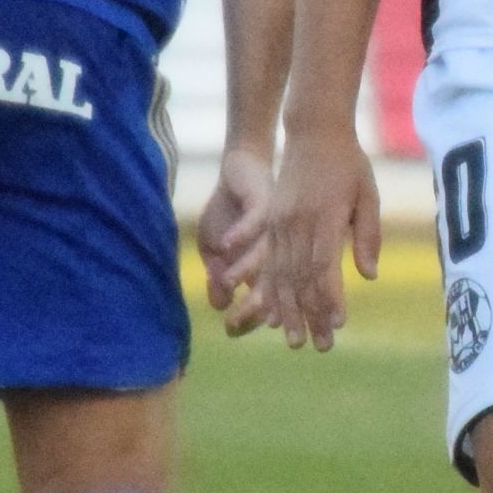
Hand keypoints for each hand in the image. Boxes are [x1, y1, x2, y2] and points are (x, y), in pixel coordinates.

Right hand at [195, 141, 276, 335]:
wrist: (245, 164)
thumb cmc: (232, 209)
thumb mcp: (215, 244)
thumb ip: (218, 274)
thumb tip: (219, 304)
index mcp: (271, 262)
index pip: (265, 296)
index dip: (250, 313)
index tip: (230, 328)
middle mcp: (277, 247)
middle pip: (270, 282)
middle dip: (253, 304)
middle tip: (233, 321)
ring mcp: (274, 226)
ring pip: (265, 254)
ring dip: (245, 269)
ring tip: (226, 281)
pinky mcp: (267, 203)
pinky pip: (256, 221)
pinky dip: (240, 233)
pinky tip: (224, 246)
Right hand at [253, 125, 380, 350]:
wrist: (313, 131)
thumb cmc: (348, 164)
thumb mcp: (367, 195)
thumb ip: (368, 235)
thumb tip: (369, 276)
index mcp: (324, 216)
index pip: (325, 266)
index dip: (330, 298)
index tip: (338, 324)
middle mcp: (297, 222)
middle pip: (301, 277)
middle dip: (310, 315)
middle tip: (319, 346)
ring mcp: (280, 223)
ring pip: (281, 274)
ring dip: (287, 309)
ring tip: (293, 339)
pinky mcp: (271, 221)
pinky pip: (269, 262)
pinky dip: (271, 289)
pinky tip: (272, 311)